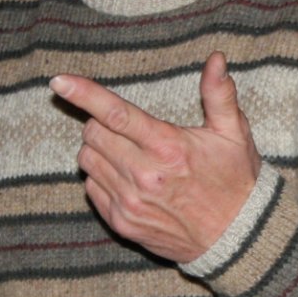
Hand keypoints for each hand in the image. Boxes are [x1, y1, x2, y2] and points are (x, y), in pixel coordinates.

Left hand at [53, 52, 262, 263]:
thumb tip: (216, 58)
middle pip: (93, 134)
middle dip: (101, 123)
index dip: (83, 94)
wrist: (238, 238)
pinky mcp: (123, 222)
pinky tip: (127, 178)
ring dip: (100, 150)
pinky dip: (101, 177)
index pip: (115, 114)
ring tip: (127, 153)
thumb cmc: (235, 181)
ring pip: (87, 161)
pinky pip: (91, 189)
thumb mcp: (234, 134)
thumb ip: (219, 94)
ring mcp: (130, 202)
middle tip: (127, 129)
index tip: (59, 81)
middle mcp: (144, 176)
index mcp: (168, 147)